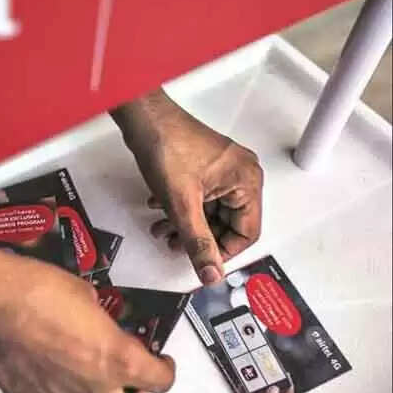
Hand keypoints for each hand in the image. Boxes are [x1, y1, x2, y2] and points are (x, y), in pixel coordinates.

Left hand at [111, 89, 263, 284]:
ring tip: (163, 230)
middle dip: (199, 237)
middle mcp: (241, 174)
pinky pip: (200, 196)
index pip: (247, 233)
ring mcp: (223, 169)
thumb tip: (211, 273)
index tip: (203, 261)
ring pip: (210, 210)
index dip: (223, 251)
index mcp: (247, 182)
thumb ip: (198, 243)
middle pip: (227, 222)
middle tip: (176, 244)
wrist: (144, 118)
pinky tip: (160, 210)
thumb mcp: (182, 205)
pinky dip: (181, 208)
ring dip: (186, 224)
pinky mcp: (205, 166)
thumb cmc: (167, 146)